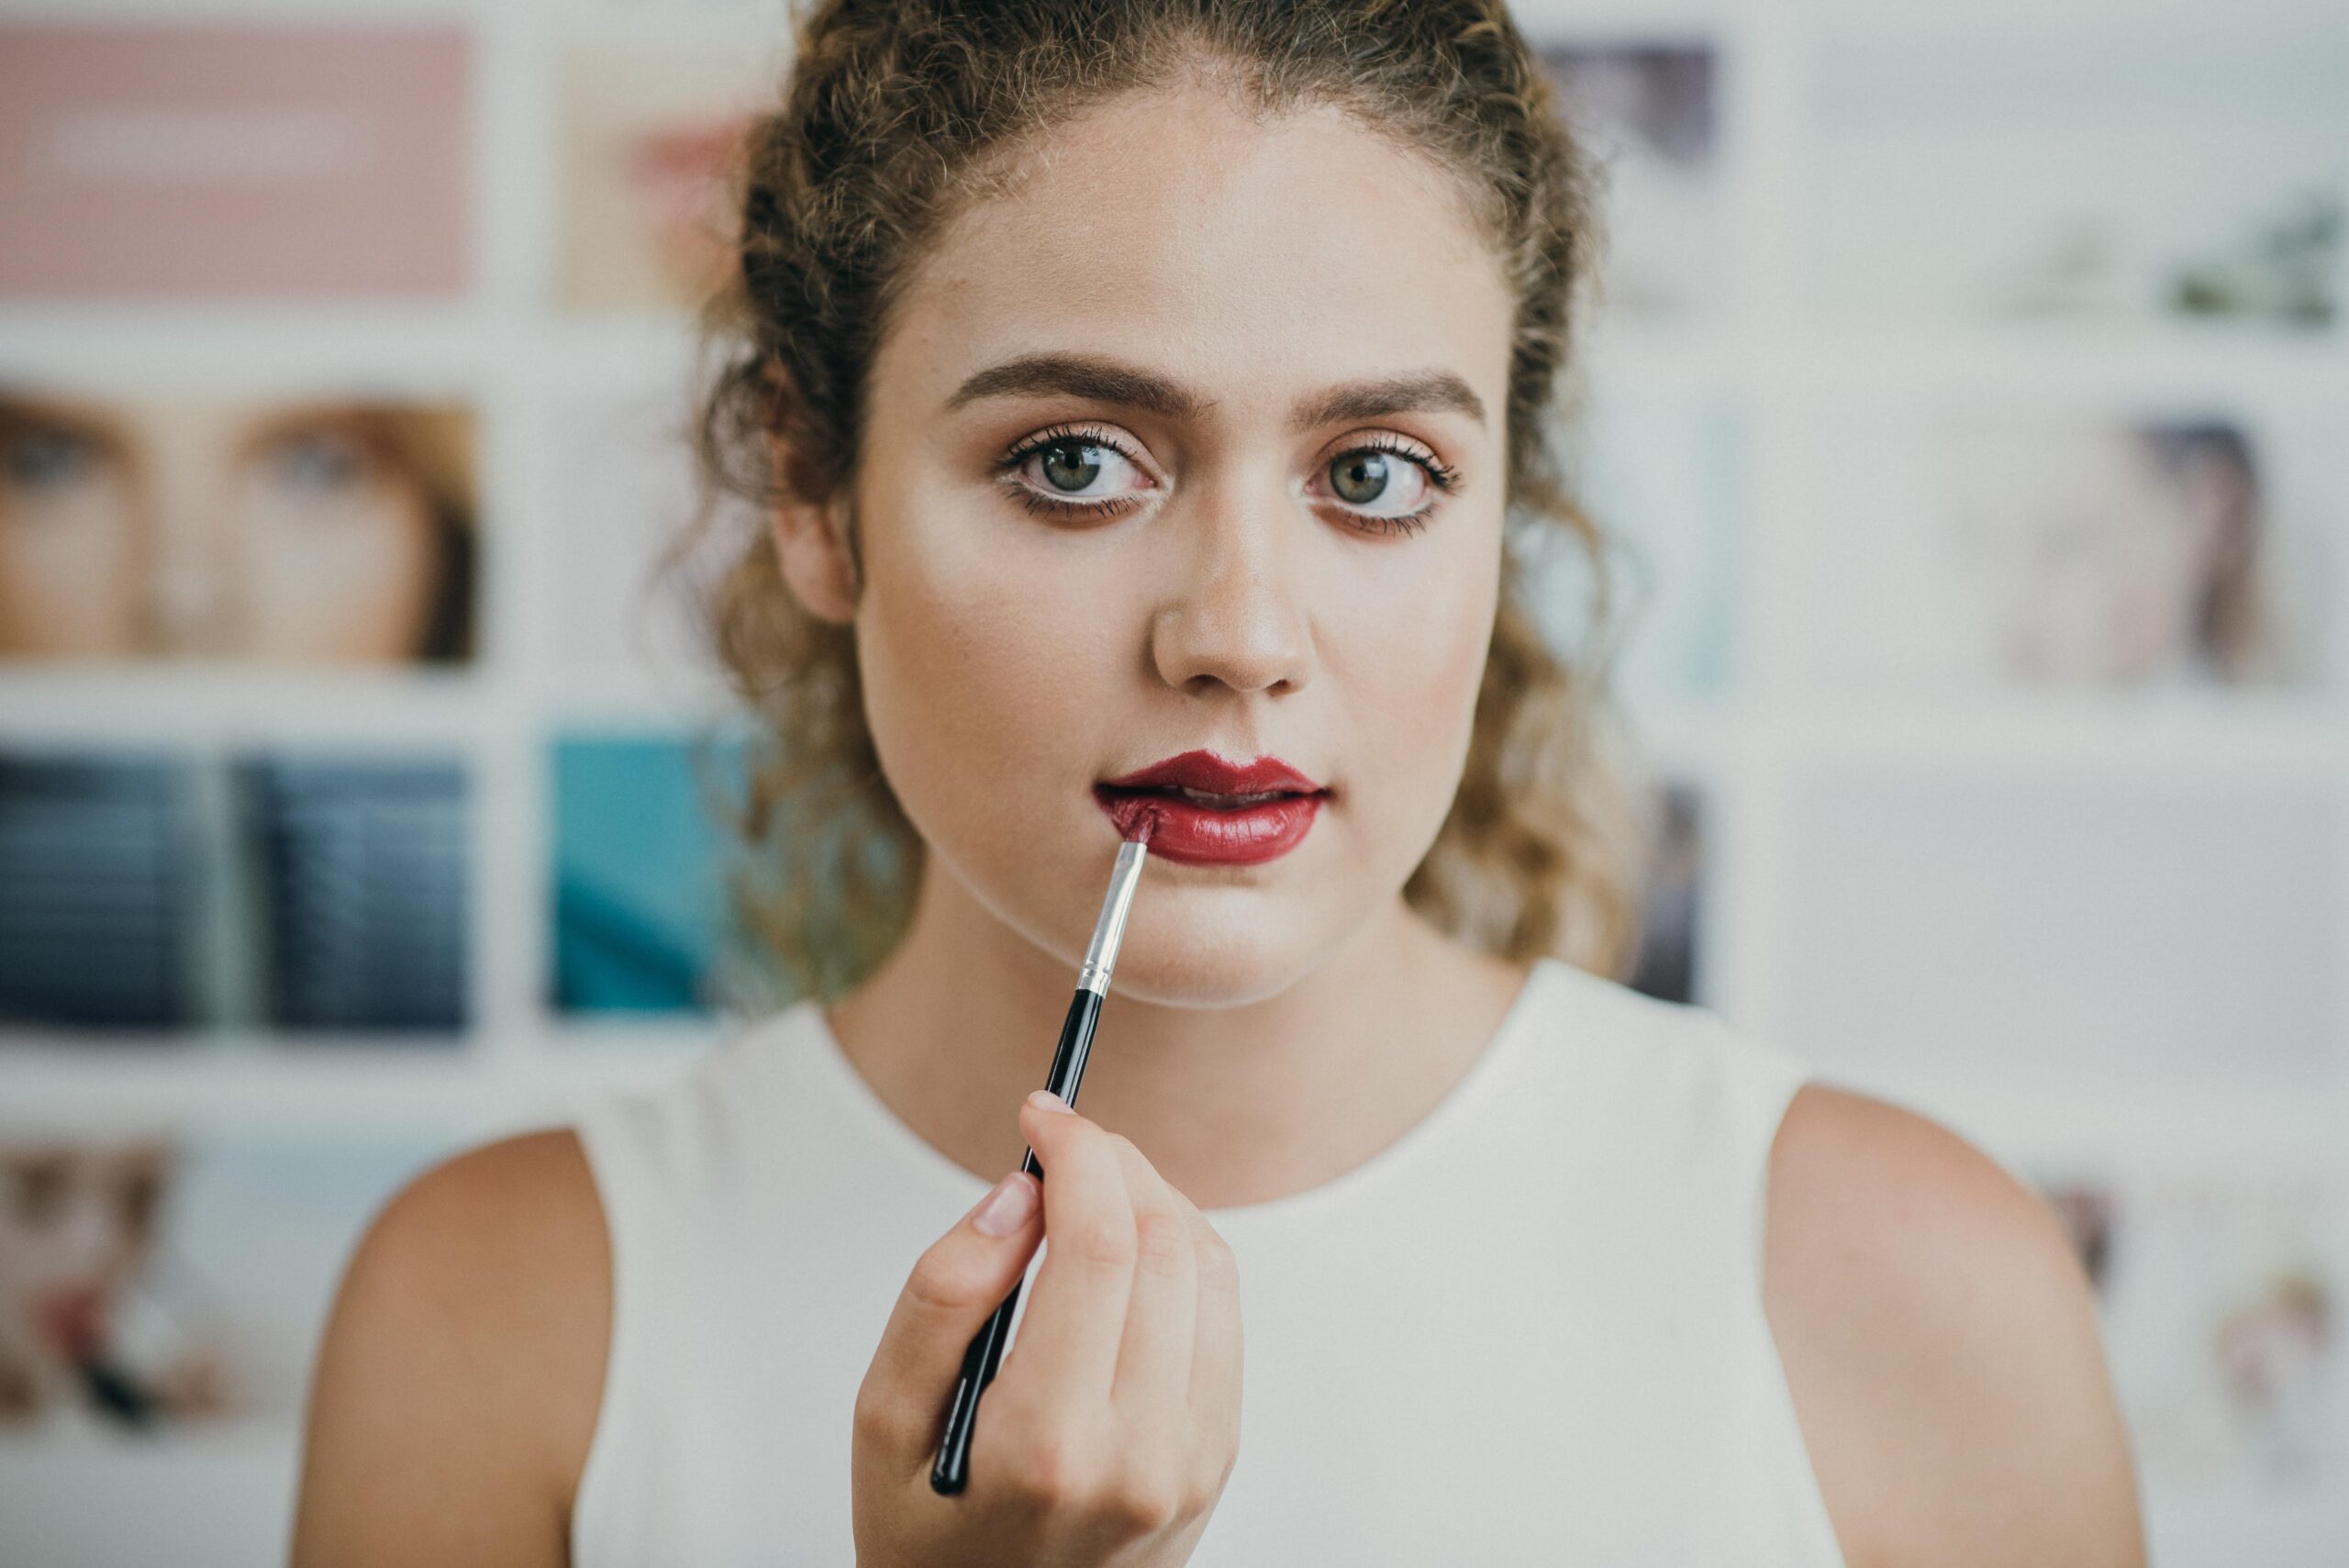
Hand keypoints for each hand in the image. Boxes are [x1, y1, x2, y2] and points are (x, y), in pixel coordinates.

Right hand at [852, 1090, 1243, 1566]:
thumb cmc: (926, 1531)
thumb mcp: (883, 1419)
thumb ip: (942, 1294)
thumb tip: (1018, 1192)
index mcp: (1050, 1443)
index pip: (1099, 1246)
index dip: (1077, 1154)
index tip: (1042, 1114)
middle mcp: (1141, 1453)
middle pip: (1164, 1243)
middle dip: (1115, 1164)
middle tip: (1060, 1142)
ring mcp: (1193, 1459)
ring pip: (1208, 1268)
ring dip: (1154, 1201)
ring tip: (1088, 1191)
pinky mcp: (1217, 1456)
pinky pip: (1222, 1316)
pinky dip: (1181, 1256)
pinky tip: (1126, 1252)